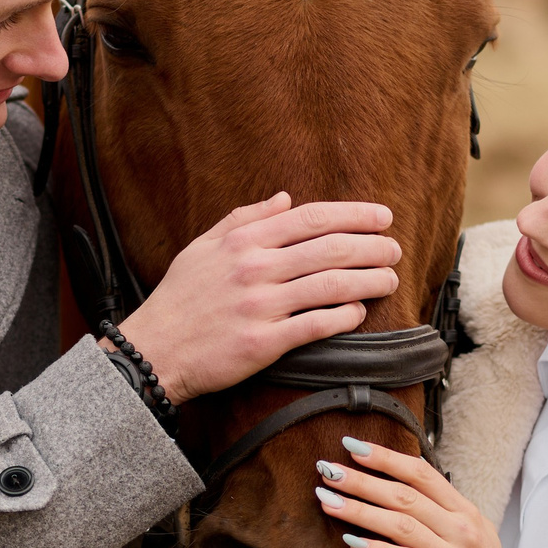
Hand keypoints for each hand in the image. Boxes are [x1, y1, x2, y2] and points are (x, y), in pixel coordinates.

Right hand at [116, 194, 400, 402]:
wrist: (153, 349)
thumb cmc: (179, 298)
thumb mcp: (203, 246)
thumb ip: (245, 219)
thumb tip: (285, 198)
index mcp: (243, 241)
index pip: (311, 218)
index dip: (353, 215)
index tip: (382, 217)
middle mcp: (255, 268)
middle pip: (329, 249)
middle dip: (371, 246)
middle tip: (394, 249)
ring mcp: (260, 306)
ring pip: (330, 286)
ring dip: (368, 280)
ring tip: (389, 279)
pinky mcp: (262, 343)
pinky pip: (315, 326)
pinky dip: (343, 317)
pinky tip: (359, 312)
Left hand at [315, 438, 501, 547]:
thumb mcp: (466, 531)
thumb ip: (438, 506)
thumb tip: (402, 469)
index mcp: (465, 511)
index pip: (422, 474)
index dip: (386, 458)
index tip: (352, 446)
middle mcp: (462, 530)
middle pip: (405, 497)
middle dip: (363, 481)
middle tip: (328, 471)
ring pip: (402, 527)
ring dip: (361, 511)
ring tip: (328, 502)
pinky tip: (352, 543)